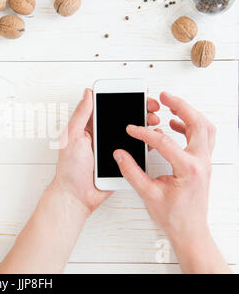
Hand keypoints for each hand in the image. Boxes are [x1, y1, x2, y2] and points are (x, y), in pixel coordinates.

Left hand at [52, 88, 160, 215]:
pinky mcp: (122, 160)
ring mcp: (113, 148)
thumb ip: (81, 115)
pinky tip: (152, 138)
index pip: (107, 106)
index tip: (135, 92)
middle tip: (151, 106)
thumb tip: (88, 93)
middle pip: (124, 117)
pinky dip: (146, 143)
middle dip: (139, 109)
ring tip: (153, 121)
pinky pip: (136, 149)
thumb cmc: (69, 169)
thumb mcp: (72, 137)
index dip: (122, 97)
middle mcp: (102, 135)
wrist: (77, 196)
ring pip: (132, 132)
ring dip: (145, 124)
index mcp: (89, 127)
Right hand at [113, 92, 214, 242]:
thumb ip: (132, 171)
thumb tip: (120, 155)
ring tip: (171, 105)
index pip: (165, 141)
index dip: (144, 133)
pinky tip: (175, 125)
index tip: (132, 129)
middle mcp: (201, 162)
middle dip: (181, 106)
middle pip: (197, 123)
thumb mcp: (148, 193)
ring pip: (205, 128)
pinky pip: (203, 137)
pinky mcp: (202, 164)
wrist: (190, 230)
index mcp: (188, 169)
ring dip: (190, 113)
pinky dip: (191, 126)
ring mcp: (204, 162)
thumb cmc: (174, 216)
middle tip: (164, 96)